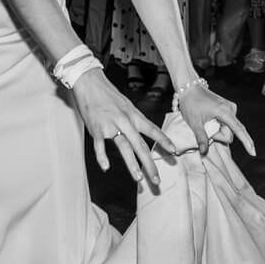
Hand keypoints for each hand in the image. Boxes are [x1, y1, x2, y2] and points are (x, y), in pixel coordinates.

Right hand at [72, 70, 178, 192]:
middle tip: (156, 180)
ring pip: (124, 148)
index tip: (174, 152)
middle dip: (149, 164)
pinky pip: (100, 146)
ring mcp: (111, 126)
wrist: (90, 83)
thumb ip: (135, 120)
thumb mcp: (127, 105)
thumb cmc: (108, 95)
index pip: (152, 130)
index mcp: (134, 116)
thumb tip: (144, 131)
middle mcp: (125, 122)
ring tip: (138, 178)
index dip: (164, 141)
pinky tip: (106, 167)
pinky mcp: (97, 130)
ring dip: (131, 164)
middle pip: (141, 146)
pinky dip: (102, 157)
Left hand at [176, 79, 255, 158]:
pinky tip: (210, 120)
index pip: (239, 131)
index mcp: (225, 112)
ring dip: (218, 131)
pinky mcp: (228, 108)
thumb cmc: (191, 103)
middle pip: (231, 133)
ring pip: (229, 129)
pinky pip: (227, 123)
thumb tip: (204, 152)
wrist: (190, 87)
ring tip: (206, 122)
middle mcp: (231, 109)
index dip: (246, 143)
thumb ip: (201, 138)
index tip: (253, 153)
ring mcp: (230, 108)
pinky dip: (219, 125)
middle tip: (204, 128)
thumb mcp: (194, 123)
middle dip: (218, 136)